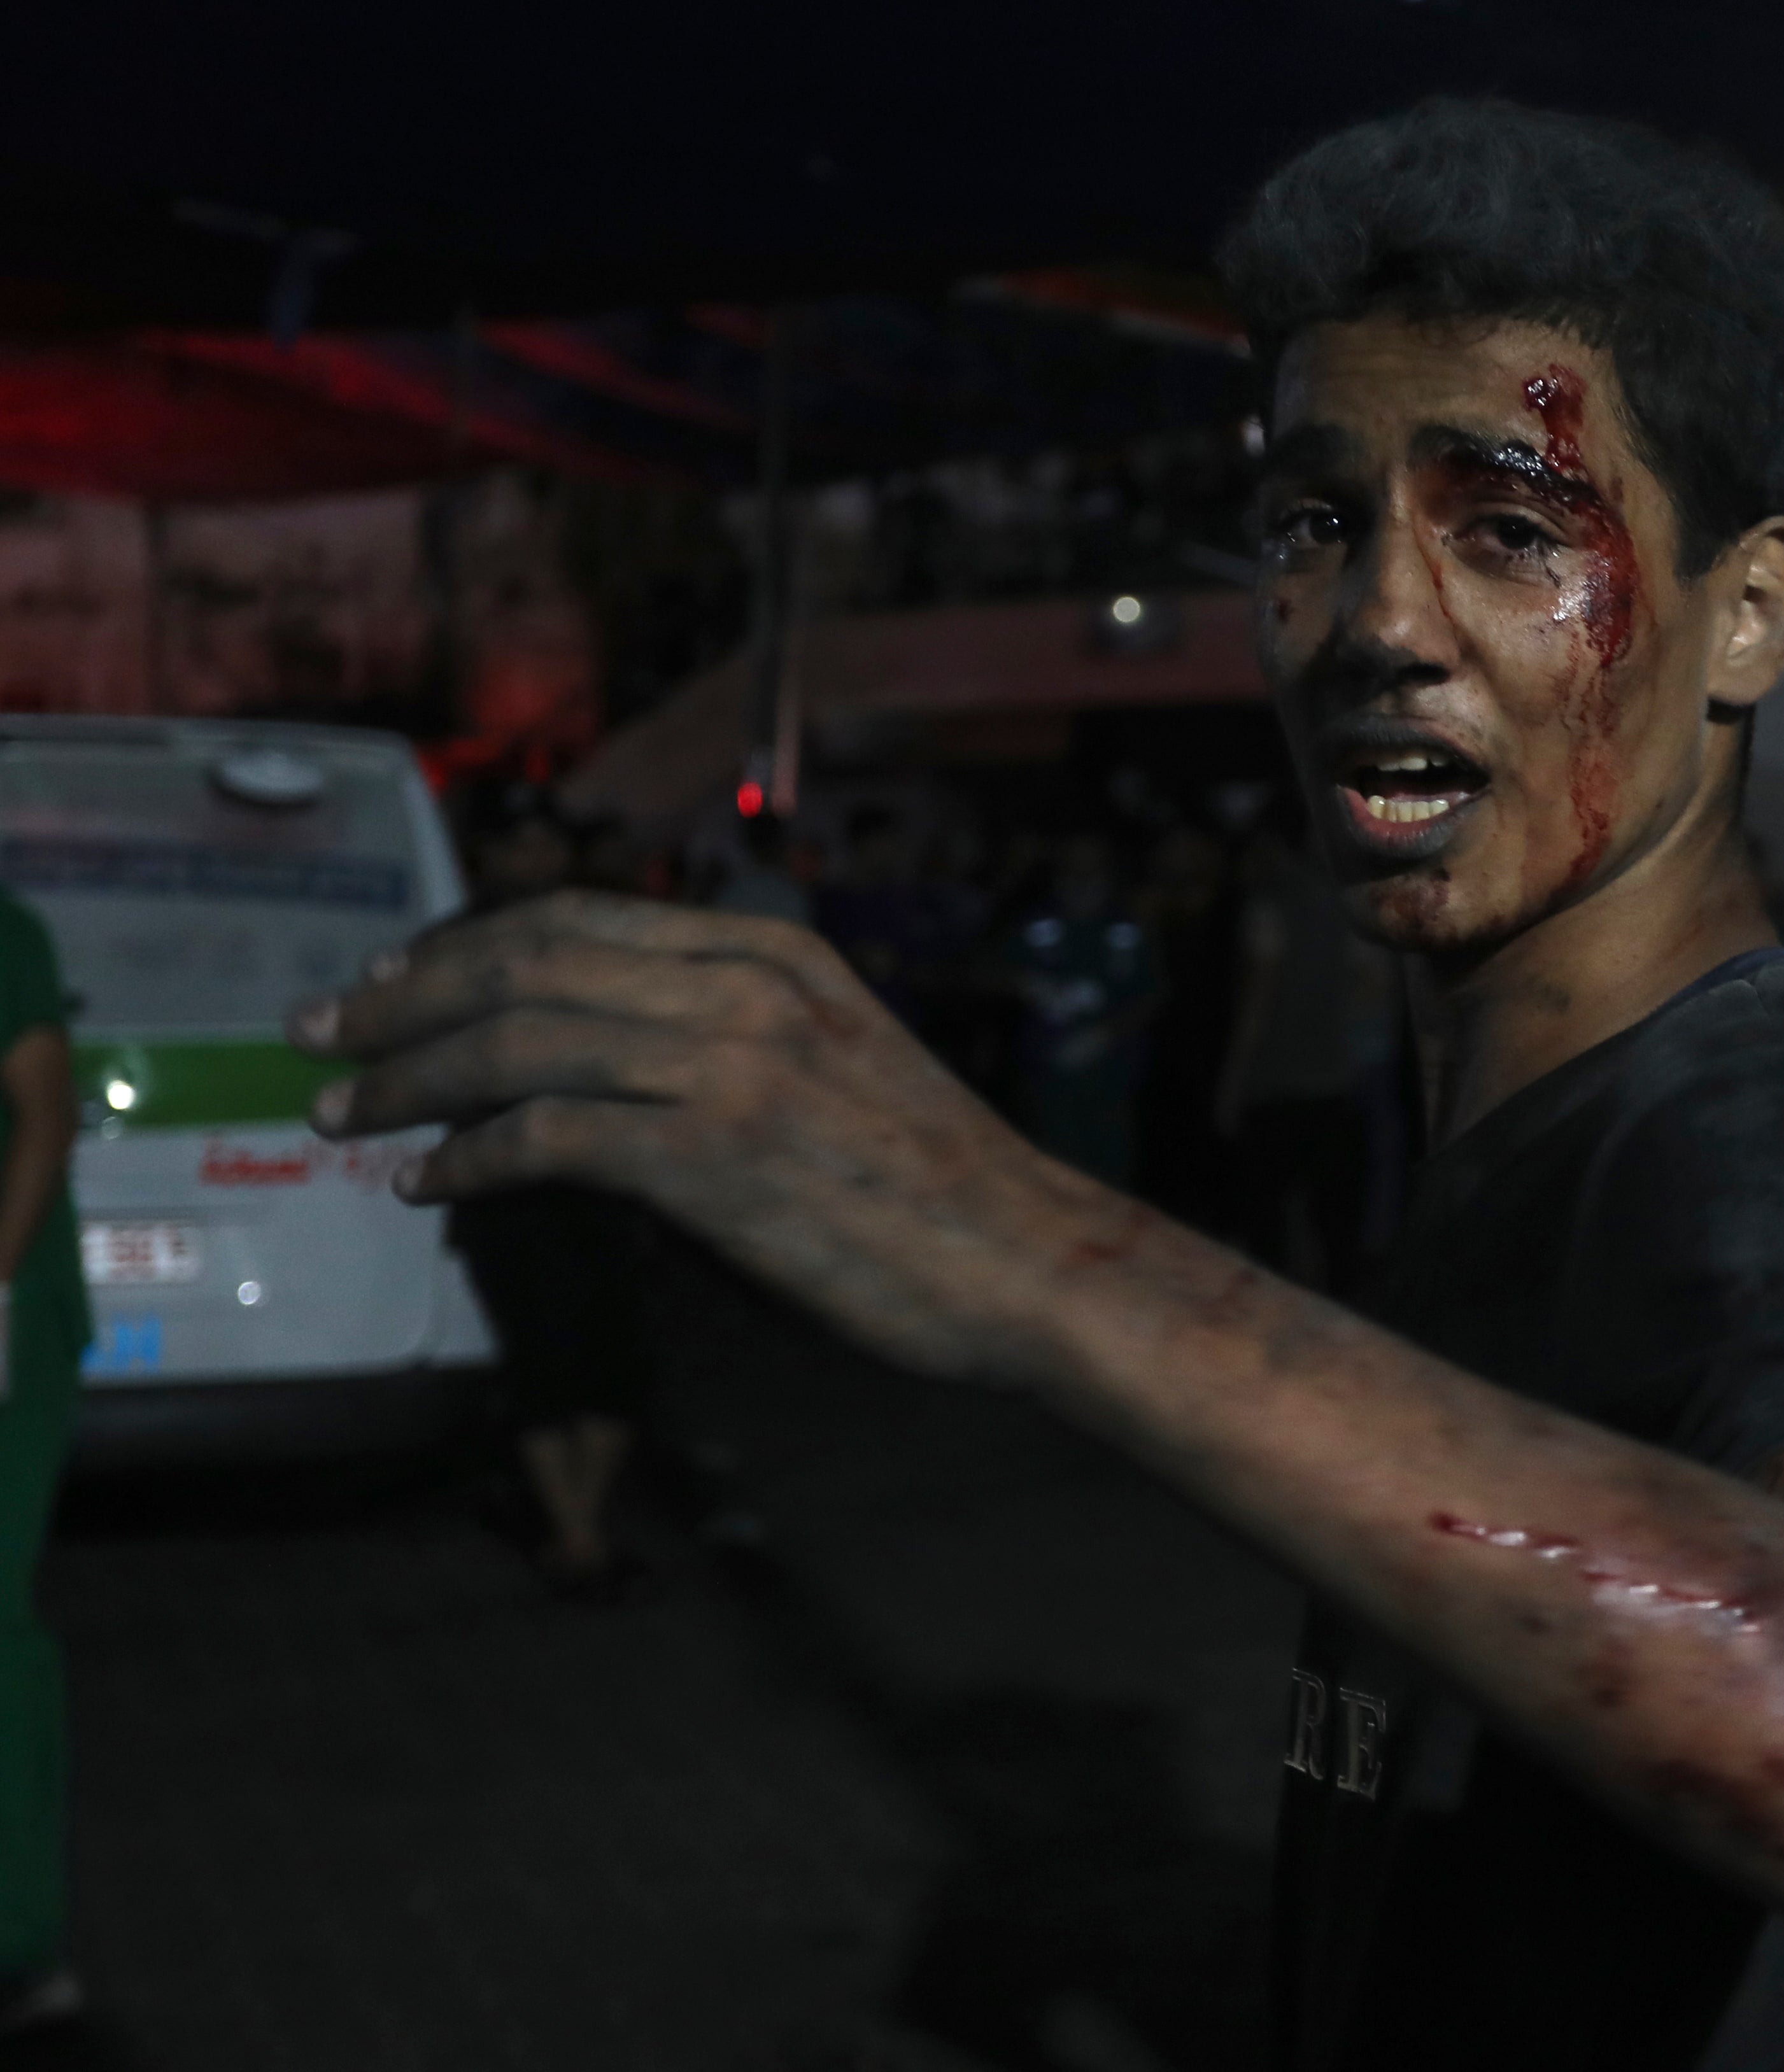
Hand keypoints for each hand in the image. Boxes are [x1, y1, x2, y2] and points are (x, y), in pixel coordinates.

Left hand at [290, 891, 1112, 1378]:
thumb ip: (725, 1048)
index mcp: (774, 956)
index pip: (579, 921)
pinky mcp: (715, 1156)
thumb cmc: (938, 1191)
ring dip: (408, 1079)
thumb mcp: (834, 1069)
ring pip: (519, 1042)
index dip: (464, 945)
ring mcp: (730, 1067)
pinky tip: (429, 1185)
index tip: (391, 980)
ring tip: (343, 1116)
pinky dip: (468, 1159)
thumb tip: (591, 1085)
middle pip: (527, 964)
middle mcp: (744, 990)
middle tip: (323, 1033)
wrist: (1031, 1262)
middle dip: (403, 997)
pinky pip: (549, 1139)